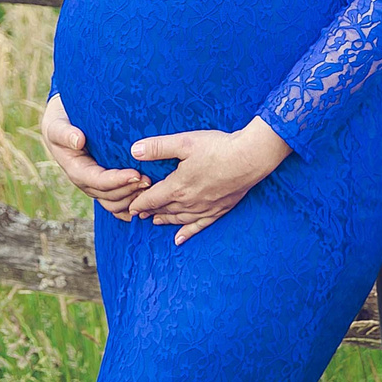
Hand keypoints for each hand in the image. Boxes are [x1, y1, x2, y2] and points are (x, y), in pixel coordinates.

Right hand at [41, 94, 147, 217]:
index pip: (99, 181)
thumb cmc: (61, 124)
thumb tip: (78, 140)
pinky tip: (147, 203)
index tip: (136, 174)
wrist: (61, 126)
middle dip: (130, 191)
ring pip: (116, 204)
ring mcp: (96, 187)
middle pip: (110, 196)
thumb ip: (65, 133)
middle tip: (150, 180)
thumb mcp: (57, 125)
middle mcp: (87, 183)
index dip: (117, 180)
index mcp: (76, 171)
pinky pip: (119, 204)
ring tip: (151, 188)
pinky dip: (131, 206)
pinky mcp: (105, 186)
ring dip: (133, 199)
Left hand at [125, 118, 292, 243]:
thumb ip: (158, 147)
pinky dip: (188, 233)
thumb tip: (133, 150)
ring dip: (166, 221)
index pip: (152, 198)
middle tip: (140, 214)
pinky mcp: (219, 210)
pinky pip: (199, 226)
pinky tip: (180, 239)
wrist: (250, 158)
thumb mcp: (185, 142)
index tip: (131, 208)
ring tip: (156, 222)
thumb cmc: (218, 148)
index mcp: (178, 186)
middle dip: (151, 212)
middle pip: (165, 210)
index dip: (139, 203)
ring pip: (180, 219)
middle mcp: (189, 201)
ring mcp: (205, 208)